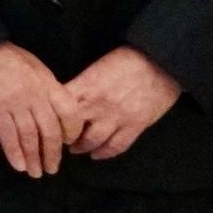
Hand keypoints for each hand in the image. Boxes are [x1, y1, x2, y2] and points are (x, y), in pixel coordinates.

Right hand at [0, 42, 75, 179]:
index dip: (71, 131)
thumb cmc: (6, 56)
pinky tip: (19, 166)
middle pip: (50, 130)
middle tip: (53, 169)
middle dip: (53, 153)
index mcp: (48, 83)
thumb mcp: (35, 67)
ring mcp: (15, 103)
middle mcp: (35, 96)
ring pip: (29, 137)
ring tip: (37, 172)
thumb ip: (47, 87)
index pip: (68, 112)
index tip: (69, 144)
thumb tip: (55, 110)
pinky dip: (14, 153)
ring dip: (34, 158)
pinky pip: (8, 136)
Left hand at [58, 46, 181, 161]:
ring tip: (77, 148)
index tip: (49, 120)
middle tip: (61, 138)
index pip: (60, 106)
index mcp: (87, 85)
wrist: (163, 62)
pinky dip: (104, 153)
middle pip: (72, 128)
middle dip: (64, 136)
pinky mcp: (135, 127)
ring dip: (82, 147)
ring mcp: (117, 118)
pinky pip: (116, 146)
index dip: (52, 116)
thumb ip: (84, 82)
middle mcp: (98, 105)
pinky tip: (97, 154)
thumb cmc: (130, 57)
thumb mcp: (100, 65)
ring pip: (92, 141)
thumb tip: (70, 95)